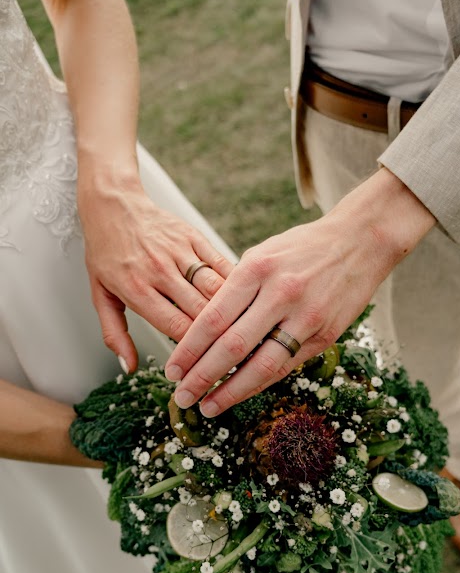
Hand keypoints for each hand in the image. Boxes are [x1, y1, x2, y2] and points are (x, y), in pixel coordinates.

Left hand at [78, 174, 233, 372]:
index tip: (206, 363)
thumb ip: (115, 334)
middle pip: (200, 310)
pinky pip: (221, 263)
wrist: (113, 205)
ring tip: (243, 330)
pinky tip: (245, 300)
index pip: (175, 326)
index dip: (195, 350)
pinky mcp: (194, 236)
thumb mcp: (100, 297)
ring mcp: (179, 251)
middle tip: (232, 353)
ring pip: (215, 288)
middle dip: (218, 336)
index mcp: (136, 289)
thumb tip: (130, 367)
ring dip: (232, 311)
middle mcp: (159, 270)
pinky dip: (235, 283)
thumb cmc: (106, 254)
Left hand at [165, 169, 434, 414]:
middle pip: (232, 346)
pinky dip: (260, 382)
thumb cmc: (303, 247)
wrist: (361, 241)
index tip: (172, 369)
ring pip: (262, 364)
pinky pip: (287, 366)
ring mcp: (306, 316)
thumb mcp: (263, 253)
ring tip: (208, 406)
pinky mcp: (326, 334)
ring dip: (231, 391)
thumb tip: (207, 328)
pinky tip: (241, 393)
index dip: (189, 349)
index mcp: (257, 268)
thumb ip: (237, 288)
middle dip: (202, 376)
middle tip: (181, 396)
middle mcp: (280, 293)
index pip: (213, 318)